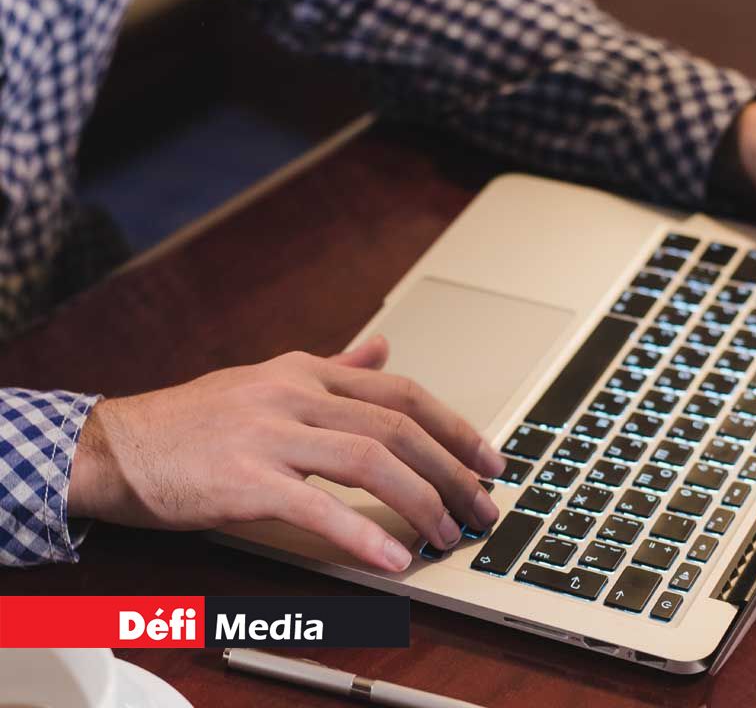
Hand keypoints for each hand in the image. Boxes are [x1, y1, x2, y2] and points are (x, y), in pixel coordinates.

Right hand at [68, 336, 506, 571]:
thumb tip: (381, 349)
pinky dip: (361, 535)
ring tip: (446, 534)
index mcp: (306, 372)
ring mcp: (269, 435)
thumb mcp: (267, 379)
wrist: (114, 446)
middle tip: (482, 505)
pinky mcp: (244, 480)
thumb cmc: (193, 422)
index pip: (401, 393)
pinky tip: (391, 558)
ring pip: (370, 461)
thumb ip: (332, 368)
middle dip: (452, 470)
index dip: (455, 426)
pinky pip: (316, 508)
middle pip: (398, 427)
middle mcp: (295, 395)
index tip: (489, 458)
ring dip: (420, 502)